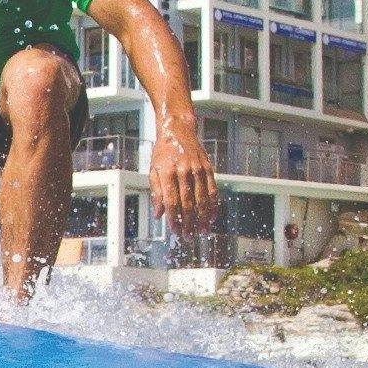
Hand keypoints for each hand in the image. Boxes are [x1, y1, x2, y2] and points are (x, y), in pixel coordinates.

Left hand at [149, 122, 217, 237]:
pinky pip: (212, 190)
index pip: (171, 201)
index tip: (175, 231)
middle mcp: (184, 171)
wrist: (178, 130)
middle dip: (188, 222)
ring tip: (201, 231)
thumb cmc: (163, 153)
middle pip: (188, 202)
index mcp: (168, 172)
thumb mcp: (153, 170)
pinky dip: (213, 205)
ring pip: (202, 199)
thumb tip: (159, 215)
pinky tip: (211, 217)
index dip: (173, 218)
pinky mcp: (208, 168)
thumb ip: (157, 193)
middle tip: (188, 236)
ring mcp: (198, 169)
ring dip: (202, 217)